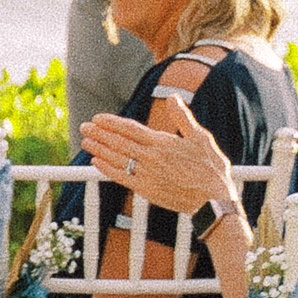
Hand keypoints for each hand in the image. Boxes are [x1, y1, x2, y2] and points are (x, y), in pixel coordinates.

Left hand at [82, 95, 237, 218]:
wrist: (214, 201)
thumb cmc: (211, 167)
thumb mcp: (201, 138)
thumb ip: (183, 117)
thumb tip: (173, 97)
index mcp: (163, 143)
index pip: (130, 129)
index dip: (111, 123)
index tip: (97, 118)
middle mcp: (151, 158)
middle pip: (119, 143)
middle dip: (99, 134)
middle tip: (84, 127)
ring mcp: (147, 175)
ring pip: (117, 159)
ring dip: (99, 150)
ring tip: (86, 142)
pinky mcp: (146, 190)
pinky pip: (121, 177)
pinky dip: (107, 169)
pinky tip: (97, 163)